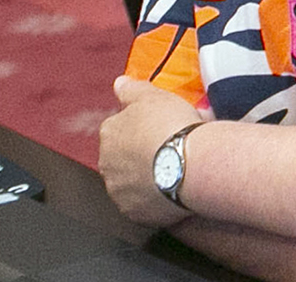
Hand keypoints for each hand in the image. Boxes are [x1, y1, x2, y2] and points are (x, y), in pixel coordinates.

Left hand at [101, 76, 203, 226]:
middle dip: (140, 152)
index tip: (157, 126)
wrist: (188, 164)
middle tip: (167, 146)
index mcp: (109, 133)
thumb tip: (119, 83)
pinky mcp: (133, 211)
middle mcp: (107, 164)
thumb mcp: (152, 95)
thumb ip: (131, 89)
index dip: (141, 126)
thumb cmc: (171, 127)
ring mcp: (118, 190)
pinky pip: (142, 202)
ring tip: (173, 166)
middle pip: (122, 156)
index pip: (118, 128)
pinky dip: (153, 196)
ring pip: (130, 180)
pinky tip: (172, 185)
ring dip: (145, 174)